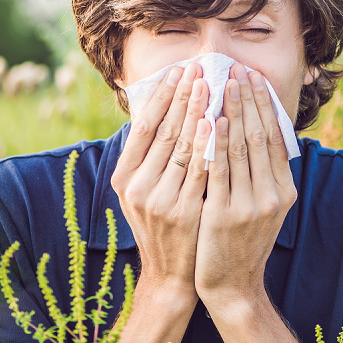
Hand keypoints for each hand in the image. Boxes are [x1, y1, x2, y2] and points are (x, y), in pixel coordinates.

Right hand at [109, 62, 210, 303]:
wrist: (172, 274)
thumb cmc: (163, 224)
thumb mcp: (145, 191)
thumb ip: (150, 156)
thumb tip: (163, 107)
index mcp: (124, 178)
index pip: (144, 126)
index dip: (162, 95)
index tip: (179, 70)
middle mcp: (137, 187)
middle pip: (164, 131)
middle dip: (183, 96)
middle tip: (199, 67)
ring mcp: (159, 201)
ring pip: (182, 146)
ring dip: (198, 111)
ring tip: (211, 84)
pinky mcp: (183, 212)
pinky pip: (200, 170)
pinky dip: (209, 144)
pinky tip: (218, 122)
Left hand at [195, 65, 297, 310]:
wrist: (231, 285)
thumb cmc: (241, 241)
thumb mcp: (263, 207)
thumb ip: (263, 174)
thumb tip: (257, 131)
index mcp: (284, 190)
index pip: (275, 137)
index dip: (264, 104)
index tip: (253, 77)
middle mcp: (273, 195)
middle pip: (260, 135)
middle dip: (248, 99)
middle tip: (238, 69)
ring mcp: (251, 205)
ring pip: (241, 147)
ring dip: (233, 111)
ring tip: (224, 83)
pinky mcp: (226, 214)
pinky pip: (220, 170)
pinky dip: (218, 142)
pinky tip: (213, 119)